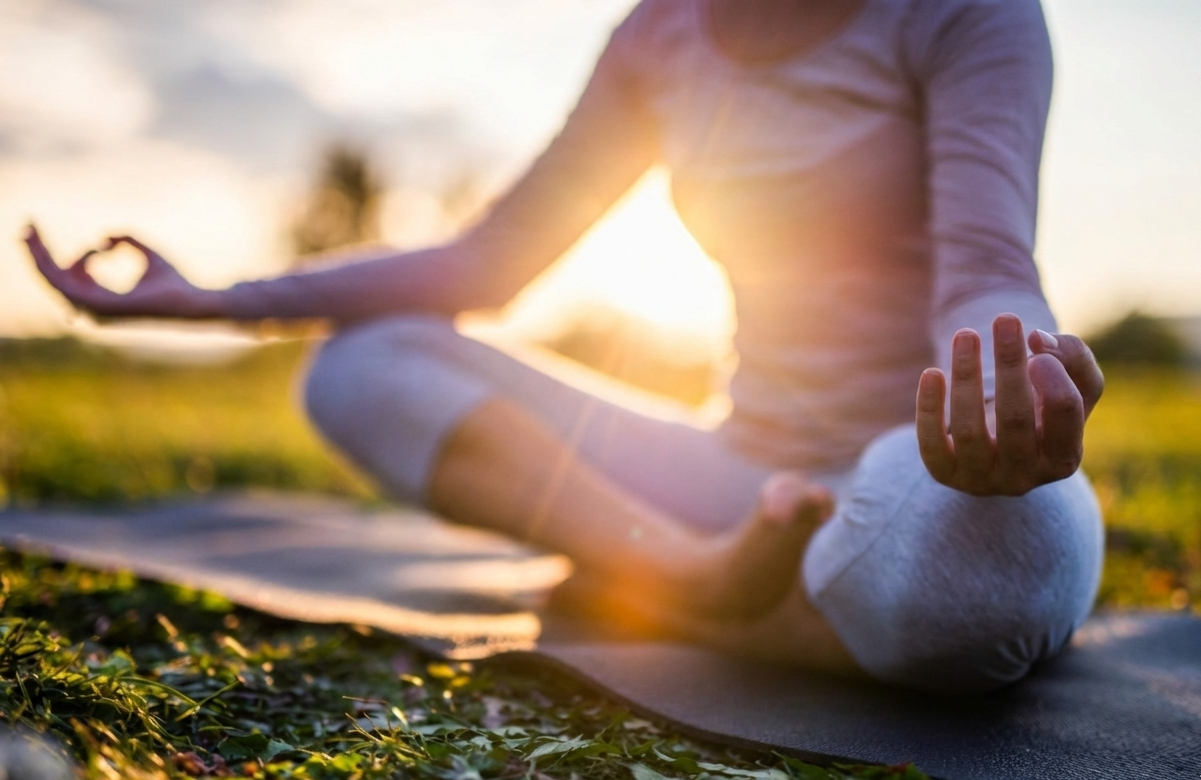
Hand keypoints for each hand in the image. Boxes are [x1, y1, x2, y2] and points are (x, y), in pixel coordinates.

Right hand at [23, 225, 223, 318]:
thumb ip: (126, 240)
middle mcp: (93, 309)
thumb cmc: (174, 282)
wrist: (192, 299)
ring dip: (40, 254)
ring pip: (53, 280)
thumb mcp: (147, 252)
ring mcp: (94, 310)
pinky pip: (64, 284)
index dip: (60, 253)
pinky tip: (68, 246)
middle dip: (36, 253)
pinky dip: (56, 262)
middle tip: (27, 226)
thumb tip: (104, 236)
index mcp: (101, 301)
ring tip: (32, 231)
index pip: (69, 277)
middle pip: (53, 279)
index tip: (53, 232)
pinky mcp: (99, 306)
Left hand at [916, 313, 1103, 495]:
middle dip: (1009, 365)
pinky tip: (932, 373)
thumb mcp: (1072, 384)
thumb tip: (1037, 339)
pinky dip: (929, 408)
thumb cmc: (1042, 409)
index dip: (1053, 375)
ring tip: (965, 335)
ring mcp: (982, 480)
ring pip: (969, 430)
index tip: (1036, 342)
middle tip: (1005, 319)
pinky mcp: (945, 474)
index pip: (1065, 414)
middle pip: (1015, 419)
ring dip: (966, 377)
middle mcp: (1024, 477)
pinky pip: (932, 445)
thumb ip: (1072, 356)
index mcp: (1063, 459)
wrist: (1000, 447)